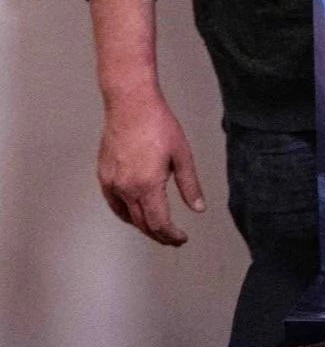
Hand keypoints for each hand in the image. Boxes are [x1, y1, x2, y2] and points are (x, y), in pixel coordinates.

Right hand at [98, 88, 202, 245]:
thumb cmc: (158, 126)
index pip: (159, 223)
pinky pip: (113, 203)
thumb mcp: (183, 156)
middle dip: (159, 235)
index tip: (181, 239)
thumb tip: (198, 208)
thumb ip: (189, 185)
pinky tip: (135, 215)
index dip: (171, 235)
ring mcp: (111, 182)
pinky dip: (125, 214)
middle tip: (173, 240)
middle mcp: (125, 188)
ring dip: (142, 226)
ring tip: (158, 231)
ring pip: (126, 215)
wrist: (131, 106)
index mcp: (146, 185)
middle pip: (142, 223)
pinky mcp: (103, 175)